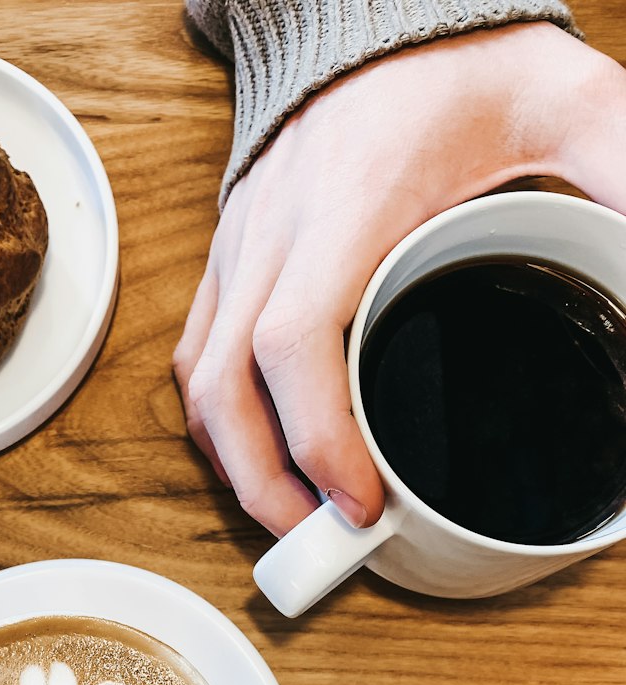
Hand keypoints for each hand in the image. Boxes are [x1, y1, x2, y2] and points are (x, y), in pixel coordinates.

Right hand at [173, 21, 625, 535]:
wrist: (366, 12)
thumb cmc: (459, 65)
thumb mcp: (570, 102)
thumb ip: (625, 174)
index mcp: (346, 205)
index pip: (294, 341)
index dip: (316, 437)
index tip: (360, 501)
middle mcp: (274, 234)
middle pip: (224, 386)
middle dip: (263, 483)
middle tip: (320, 540)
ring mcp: (240, 248)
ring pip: (198, 382)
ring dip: (233, 464)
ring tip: (291, 517)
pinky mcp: (228, 257)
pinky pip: (193, 357)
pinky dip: (216, 423)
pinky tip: (257, 457)